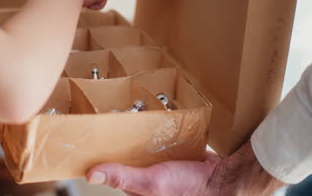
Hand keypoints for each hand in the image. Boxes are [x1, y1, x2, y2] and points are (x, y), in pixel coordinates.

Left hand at [87, 141, 284, 195]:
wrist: (222, 176)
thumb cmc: (190, 187)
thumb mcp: (151, 181)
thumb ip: (122, 177)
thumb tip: (92, 175)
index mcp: (139, 191)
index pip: (115, 174)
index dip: (105, 160)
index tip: (94, 145)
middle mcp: (148, 180)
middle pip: (128, 160)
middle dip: (122, 147)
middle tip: (113, 129)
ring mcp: (160, 168)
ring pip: (143, 151)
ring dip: (138, 140)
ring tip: (129, 124)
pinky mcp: (172, 157)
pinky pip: (158, 145)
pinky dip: (155, 137)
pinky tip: (151, 127)